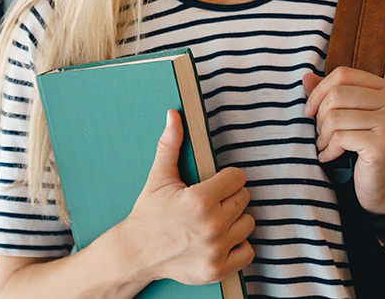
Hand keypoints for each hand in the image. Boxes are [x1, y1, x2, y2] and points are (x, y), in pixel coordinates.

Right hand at [113, 110, 253, 285]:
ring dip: (235, 221)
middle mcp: (212, 226)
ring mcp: (216, 250)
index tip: (213, 184)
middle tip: (211, 202)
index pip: (237, 178)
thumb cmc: (148, 214)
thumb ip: (170, 145)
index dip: (225, 178)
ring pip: (248, 224)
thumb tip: (173, 115)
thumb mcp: (158, 178)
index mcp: (201, 201)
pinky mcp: (217, 269)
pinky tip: (220, 239)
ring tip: (215, 220)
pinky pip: (247, 251)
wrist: (135, 253)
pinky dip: (238, 246)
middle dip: (229, 197)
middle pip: (244, 199)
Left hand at [302, 68, 384, 215]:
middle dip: (320, 117)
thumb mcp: (345, 116)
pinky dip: (328, 150)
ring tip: (325, 146)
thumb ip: (328, 94)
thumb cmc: (361, 148)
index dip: (319, 91)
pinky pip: (340, 138)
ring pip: (335, 116)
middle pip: (337, 94)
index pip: (343, 74)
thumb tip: (306, 77)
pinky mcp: (382, 143)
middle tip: (321, 134)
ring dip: (322, 136)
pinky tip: (330, 157)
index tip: (309, 110)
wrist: (379, 186)